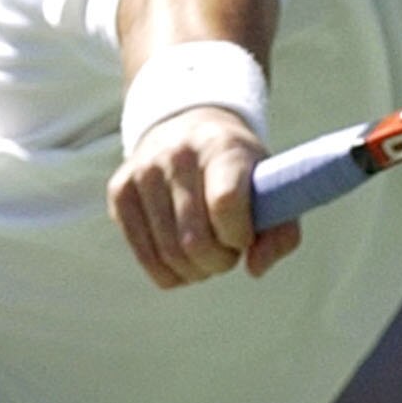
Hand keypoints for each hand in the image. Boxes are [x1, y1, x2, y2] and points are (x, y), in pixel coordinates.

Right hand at [107, 108, 299, 290]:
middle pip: (194, 241)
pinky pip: (145, 258)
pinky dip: (170, 273)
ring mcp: (143, 172)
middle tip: (227, 253)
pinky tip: (183, 260)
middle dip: (218, 261)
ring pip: (169, 255)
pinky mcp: (120, 191)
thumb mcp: (270, 190)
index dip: (238, 235)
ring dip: (195, 270)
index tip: (244, 236)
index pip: (225, 203)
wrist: (188, 129)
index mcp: (222, 148)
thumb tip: (253, 269)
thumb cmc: (238, 170)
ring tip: (207, 256)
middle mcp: (177, 155)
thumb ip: (281, 234)